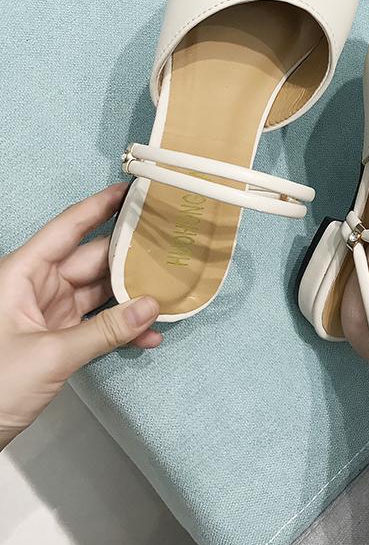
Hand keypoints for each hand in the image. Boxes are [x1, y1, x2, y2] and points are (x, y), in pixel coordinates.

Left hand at [0, 183, 160, 449]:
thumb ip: (105, 330)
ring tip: (170, 291)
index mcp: (22, 274)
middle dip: (129, 256)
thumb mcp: (51, 355)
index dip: (100, 206)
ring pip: (97, 293)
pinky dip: (119, 330)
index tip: (132, 189)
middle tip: (170, 245)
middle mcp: (35, 286)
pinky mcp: (54, 340)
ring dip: (130, 297)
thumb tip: (151, 306)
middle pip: (90, 260)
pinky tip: (148, 335)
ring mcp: (46, 314)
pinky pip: (94, 324)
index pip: (68, 228)